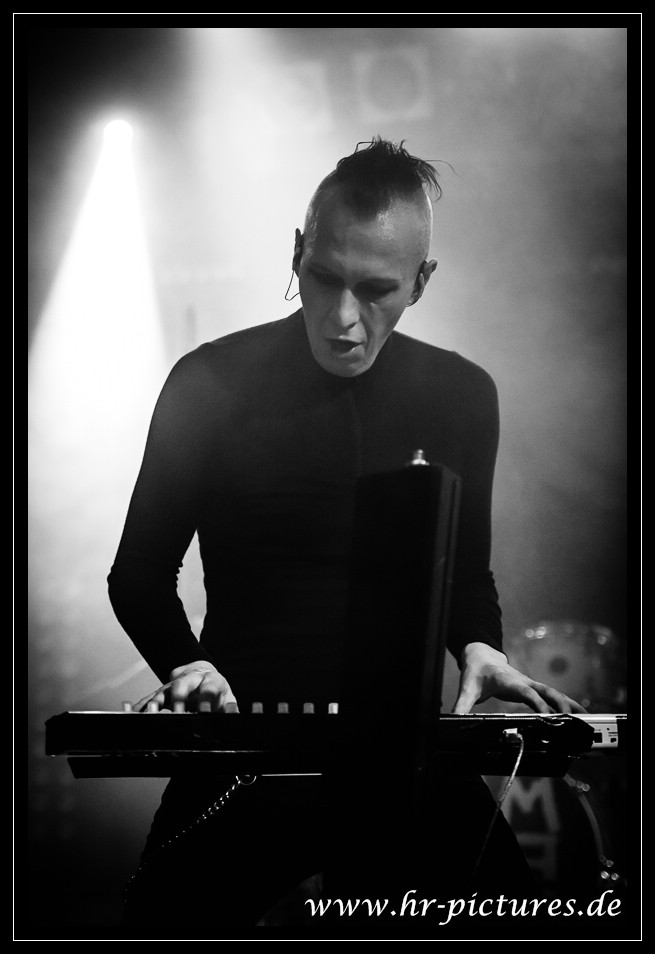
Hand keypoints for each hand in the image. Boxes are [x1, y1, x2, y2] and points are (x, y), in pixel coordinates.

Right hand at [134, 661, 238, 712]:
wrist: (201, 673)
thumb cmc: (216, 692)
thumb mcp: (228, 699)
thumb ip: (230, 710)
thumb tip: (235, 718)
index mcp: (211, 681)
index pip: (210, 685)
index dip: (208, 694)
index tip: (206, 706)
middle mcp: (190, 681)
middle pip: (183, 685)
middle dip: (179, 698)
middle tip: (178, 713)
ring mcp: (173, 686)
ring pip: (163, 692)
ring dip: (156, 704)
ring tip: (152, 715)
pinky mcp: (160, 693)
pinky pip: (148, 700)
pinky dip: (140, 708)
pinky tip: (133, 715)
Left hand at [452, 642, 586, 714]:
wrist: (480, 654)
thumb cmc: (475, 671)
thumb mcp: (467, 689)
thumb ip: (461, 706)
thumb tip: (451, 721)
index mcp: (510, 681)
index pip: (528, 693)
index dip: (539, 705)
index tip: (549, 718)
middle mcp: (524, 681)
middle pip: (548, 692)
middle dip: (561, 705)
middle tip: (573, 720)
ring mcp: (530, 684)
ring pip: (554, 693)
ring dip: (569, 704)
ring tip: (584, 719)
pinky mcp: (532, 688)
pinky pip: (552, 695)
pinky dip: (565, 703)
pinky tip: (576, 713)